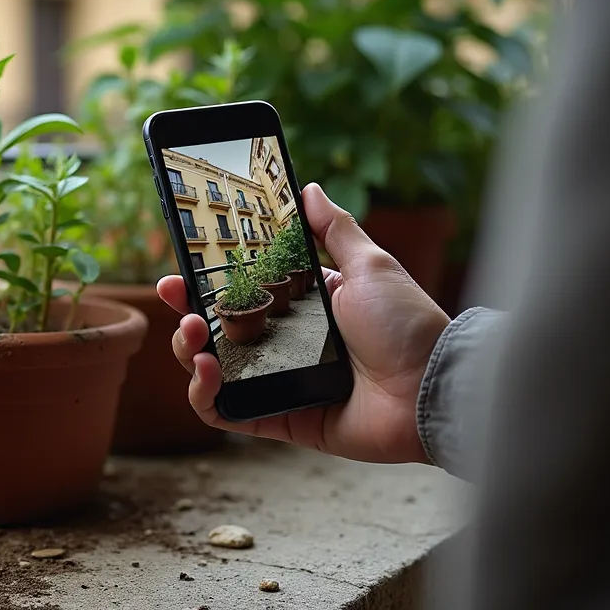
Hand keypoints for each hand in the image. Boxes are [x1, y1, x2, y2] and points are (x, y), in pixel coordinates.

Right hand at [157, 182, 449, 463]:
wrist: (433, 386)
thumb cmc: (408, 324)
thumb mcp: (369, 264)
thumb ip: (334, 229)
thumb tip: (308, 189)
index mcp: (306, 309)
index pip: (243, 293)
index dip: (208, 281)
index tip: (181, 266)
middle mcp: (289, 346)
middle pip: (220, 332)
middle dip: (188, 314)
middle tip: (177, 296)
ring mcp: (282, 385)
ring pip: (214, 373)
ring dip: (190, 352)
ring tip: (194, 335)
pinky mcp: (282, 420)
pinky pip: (228, 415)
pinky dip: (205, 397)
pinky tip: (206, 371)